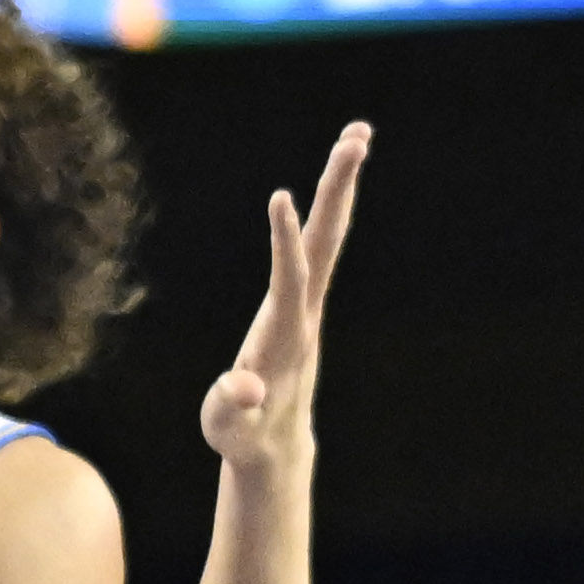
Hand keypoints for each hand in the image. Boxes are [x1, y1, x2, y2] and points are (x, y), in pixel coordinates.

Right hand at [199, 122, 366, 471]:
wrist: (274, 447)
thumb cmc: (244, 434)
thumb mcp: (227, 427)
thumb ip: (230, 405)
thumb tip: (241, 390)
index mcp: (284, 334)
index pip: (290, 278)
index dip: (284, 241)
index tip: (280, 196)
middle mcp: (303, 311)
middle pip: (326, 239)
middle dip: (339, 187)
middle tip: (356, 136)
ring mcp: (305, 304)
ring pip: (327, 235)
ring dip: (341, 186)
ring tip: (355, 137)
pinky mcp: (299, 302)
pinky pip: (317, 245)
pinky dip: (327, 208)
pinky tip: (336, 181)